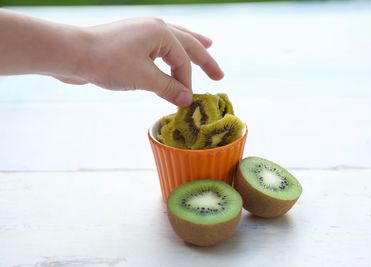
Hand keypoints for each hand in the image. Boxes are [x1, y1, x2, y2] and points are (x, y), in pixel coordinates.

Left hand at [59, 18, 223, 105]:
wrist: (73, 53)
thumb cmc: (108, 62)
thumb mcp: (144, 78)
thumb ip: (168, 88)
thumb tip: (187, 100)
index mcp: (161, 32)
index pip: (183, 61)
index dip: (187, 83)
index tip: (187, 102)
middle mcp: (154, 27)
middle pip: (187, 43)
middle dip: (204, 58)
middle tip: (219, 73)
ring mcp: (141, 32)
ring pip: (174, 40)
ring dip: (190, 46)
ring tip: (208, 45)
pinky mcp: (130, 41)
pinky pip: (158, 47)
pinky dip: (170, 53)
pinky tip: (171, 56)